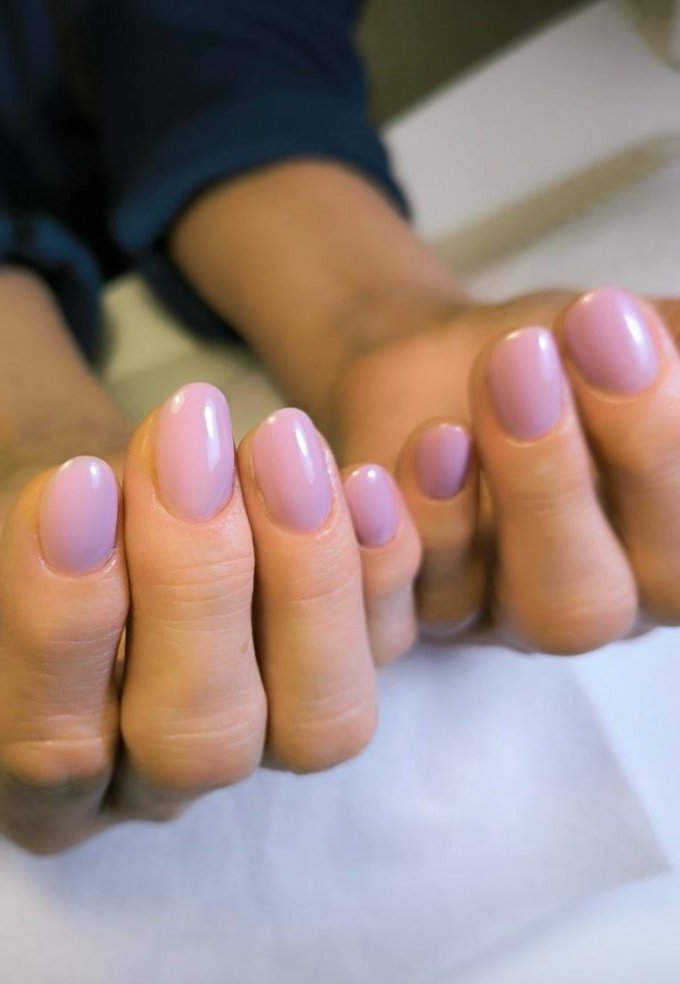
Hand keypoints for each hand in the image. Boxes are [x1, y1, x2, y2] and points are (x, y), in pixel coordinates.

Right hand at [0, 386, 418, 851]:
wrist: (83, 514)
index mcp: (42, 790)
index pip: (51, 749)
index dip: (63, 627)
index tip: (70, 484)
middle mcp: (167, 786)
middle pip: (199, 740)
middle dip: (193, 582)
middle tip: (182, 440)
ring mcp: (268, 741)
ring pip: (318, 716)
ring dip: (304, 571)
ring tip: (273, 441)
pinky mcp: (340, 676)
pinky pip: (389, 651)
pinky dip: (389, 569)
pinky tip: (368, 479)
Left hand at [329, 287, 679, 652]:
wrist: (441, 360)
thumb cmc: (556, 352)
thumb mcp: (621, 336)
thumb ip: (666, 345)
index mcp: (668, 546)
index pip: (676, 545)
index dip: (653, 444)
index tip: (606, 323)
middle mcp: (600, 598)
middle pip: (591, 600)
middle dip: (558, 483)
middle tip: (522, 362)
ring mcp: (501, 618)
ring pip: (505, 615)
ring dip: (470, 522)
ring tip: (441, 433)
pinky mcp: (410, 618)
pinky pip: (395, 627)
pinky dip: (381, 563)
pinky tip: (367, 486)